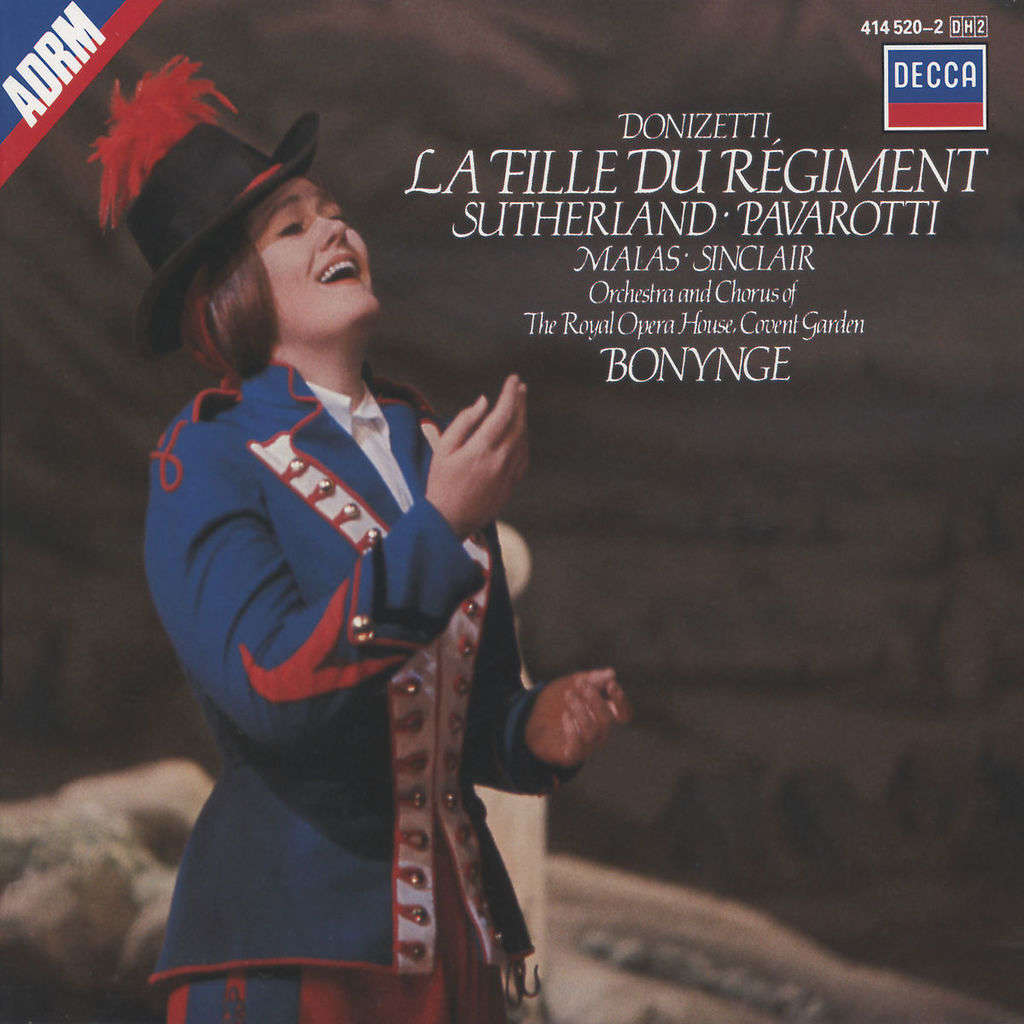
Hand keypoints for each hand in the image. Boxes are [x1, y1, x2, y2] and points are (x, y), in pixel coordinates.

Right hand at [426, 374, 527, 538]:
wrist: (449, 521)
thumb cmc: (441, 483)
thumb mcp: (444, 449)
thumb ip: (464, 422)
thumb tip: (483, 401)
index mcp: (480, 449)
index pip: (503, 413)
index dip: (510, 393)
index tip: (513, 379)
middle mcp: (499, 460)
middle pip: (518, 423)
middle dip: (520, 402)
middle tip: (520, 386)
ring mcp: (508, 473)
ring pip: (523, 439)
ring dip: (523, 419)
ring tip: (519, 405)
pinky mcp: (511, 484)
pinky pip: (524, 455)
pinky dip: (523, 439)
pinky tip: (519, 432)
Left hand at [524, 668, 631, 768]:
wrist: (527, 716)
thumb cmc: (555, 700)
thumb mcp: (572, 683)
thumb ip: (592, 678)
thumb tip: (611, 673)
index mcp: (602, 715)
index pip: (623, 714)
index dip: (621, 701)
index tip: (611, 685)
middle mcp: (597, 733)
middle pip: (607, 721)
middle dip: (595, 701)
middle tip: (581, 685)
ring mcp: (584, 745)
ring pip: (593, 732)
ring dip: (582, 711)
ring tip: (569, 695)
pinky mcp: (569, 755)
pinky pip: (577, 748)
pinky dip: (573, 730)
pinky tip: (565, 716)